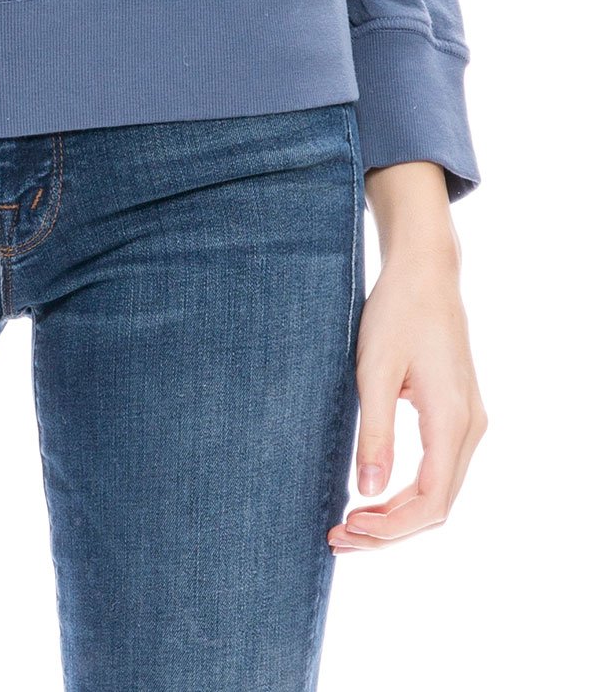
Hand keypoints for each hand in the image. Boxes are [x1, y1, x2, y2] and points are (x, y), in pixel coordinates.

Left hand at [327, 163, 486, 553]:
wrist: (424, 272)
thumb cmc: (397, 312)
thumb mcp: (375, 370)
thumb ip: (374, 432)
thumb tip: (367, 491)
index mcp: (453, 420)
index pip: (431, 501)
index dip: (391, 526)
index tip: (348, 527)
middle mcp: (470, 427)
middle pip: (437, 505)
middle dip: (390, 530)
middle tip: (338, 538)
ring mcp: (467, 421)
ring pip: (438, 492)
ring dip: (397, 516)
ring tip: (350, 525)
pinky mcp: (456, 414)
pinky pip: (437, 470)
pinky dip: (407, 493)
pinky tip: (372, 496)